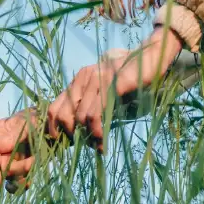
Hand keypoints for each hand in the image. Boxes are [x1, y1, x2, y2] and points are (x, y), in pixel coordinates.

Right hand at [0, 106, 39, 192]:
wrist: (56, 124)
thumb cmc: (39, 117)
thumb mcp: (27, 121)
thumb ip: (11, 133)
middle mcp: (2, 150)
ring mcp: (13, 161)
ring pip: (6, 175)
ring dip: (15, 176)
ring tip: (29, 169)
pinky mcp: (25, 169)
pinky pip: (18, 181)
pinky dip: (21, 184)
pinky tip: (27, 182)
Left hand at [45, 28, 183, 152]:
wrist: (150, 58)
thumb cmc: (129, 79)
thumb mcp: (105, 92)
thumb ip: (90, 105)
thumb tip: (78, 133)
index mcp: (78, 81)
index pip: (53, 108)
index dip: (53, 130)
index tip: (65, 143)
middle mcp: (83, 78)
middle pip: (61, 115)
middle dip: (70, 136)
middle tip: (86, 144)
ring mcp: (97, 79)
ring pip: (79, 117)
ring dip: (87, 137)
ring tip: (98, 144)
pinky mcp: (111, 84)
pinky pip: (95, 114)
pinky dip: (96, 132)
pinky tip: (102, 141)